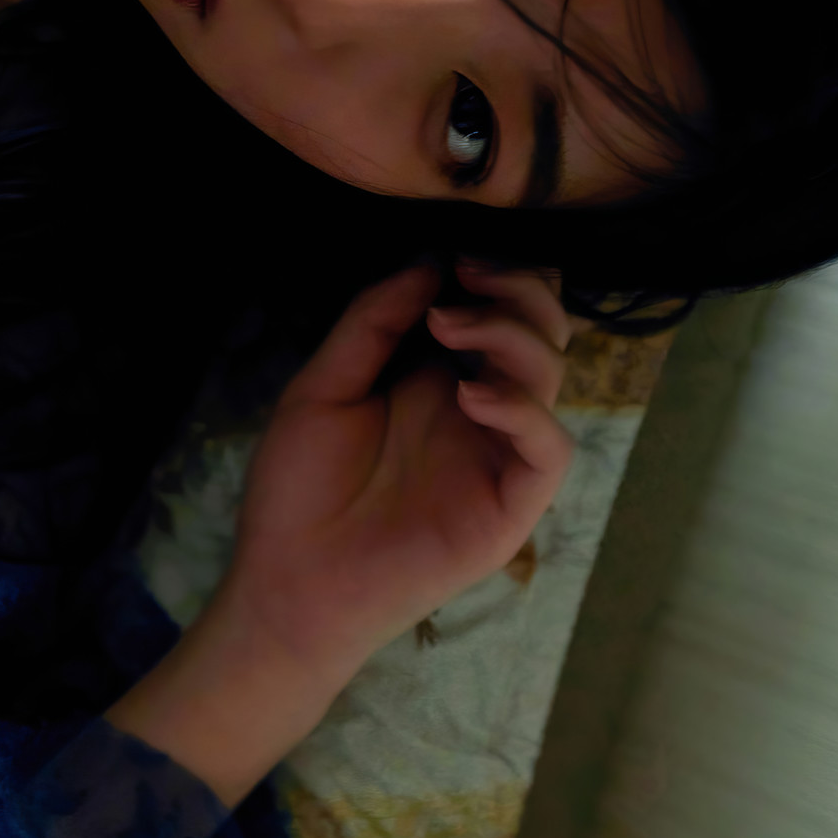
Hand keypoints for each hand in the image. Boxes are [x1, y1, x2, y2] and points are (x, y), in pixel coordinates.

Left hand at [217, 258, 577, 679]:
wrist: (287, 581)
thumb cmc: (299, 489)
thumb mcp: (324, 384)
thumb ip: (373, 321)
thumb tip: (428, 261)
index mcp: (441, 379)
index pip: (503, 311)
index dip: (497, 274)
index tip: (457, 256)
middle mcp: (480, 410)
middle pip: (542, 333)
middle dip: (518, 290)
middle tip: (469, 276)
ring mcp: (498, 456)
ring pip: (551, 378)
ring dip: (512, 335)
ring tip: (450, 326)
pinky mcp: (510, 507)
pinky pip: (550, 451)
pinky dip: (523, 412)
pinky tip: (472, 396)